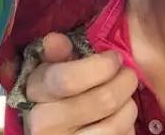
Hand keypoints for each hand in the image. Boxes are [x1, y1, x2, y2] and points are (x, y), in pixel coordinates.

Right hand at [23, 32, 138, 134]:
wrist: (55, 131)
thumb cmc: (58, 93)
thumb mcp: (52, 70)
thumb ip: (55, 53)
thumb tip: (55, 40)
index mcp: (35, 94)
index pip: (68, 79)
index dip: (100, 65)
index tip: (115, 58)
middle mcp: (43, 125)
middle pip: (102, 100)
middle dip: (124, 81)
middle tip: (128, 75)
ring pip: (114, 125)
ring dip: (129, 106)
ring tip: (126, 97)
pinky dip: (128, 127)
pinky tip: (121, 119)